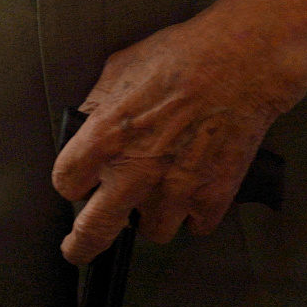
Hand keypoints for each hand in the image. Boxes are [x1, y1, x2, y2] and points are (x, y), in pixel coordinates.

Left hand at [52, 12, 306, 262]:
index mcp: (106, 136)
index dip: (69, 181)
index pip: (66, 181)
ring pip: (153, 232)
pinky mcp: (213, 198)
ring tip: (156, 196)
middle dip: (82, 244)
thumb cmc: (181, 57)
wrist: (240, 65)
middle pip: (96, 229)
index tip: (75, 182)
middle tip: (76, 250)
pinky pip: (195, 225)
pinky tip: (191, 190)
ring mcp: (176, 190)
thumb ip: (98, 103)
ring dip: (150, 218)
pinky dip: (192, 213)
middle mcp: (136, 170)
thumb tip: (87, 120)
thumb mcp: (119, 68)